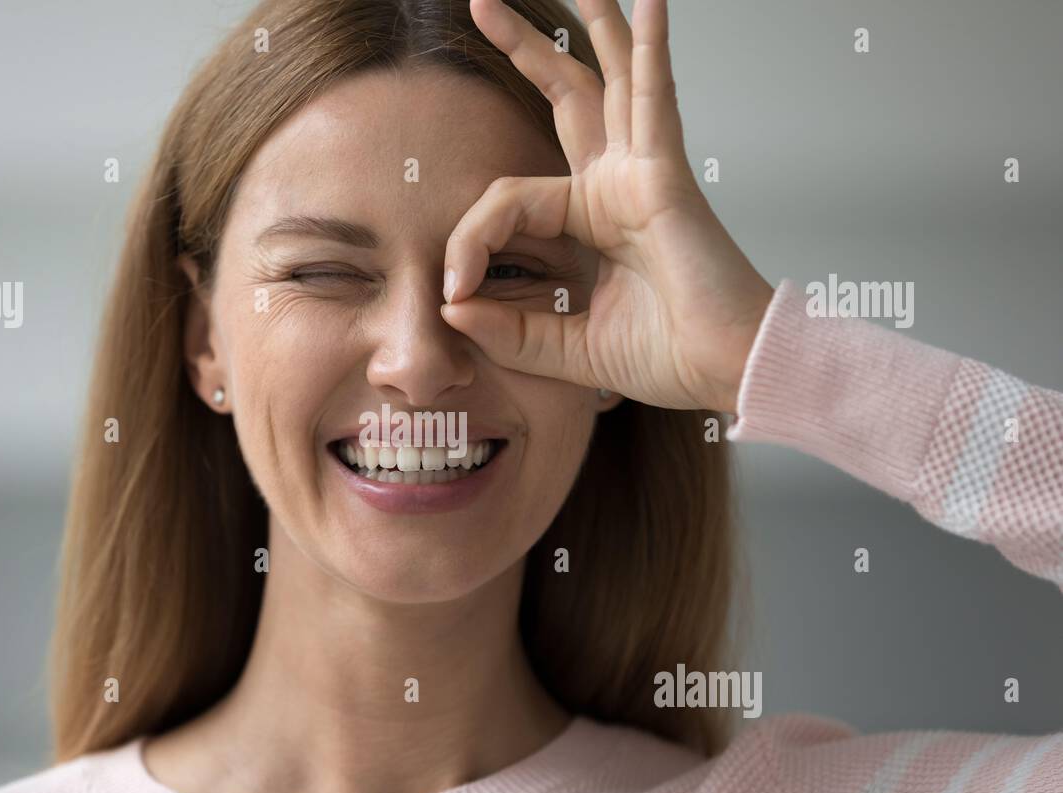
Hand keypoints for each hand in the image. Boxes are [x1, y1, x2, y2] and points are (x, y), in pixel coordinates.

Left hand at [441, 0, 774, 413]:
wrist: (726, 371)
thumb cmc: (669, 356)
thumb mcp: (565, 347)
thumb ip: (510, 330)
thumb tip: (452, 306)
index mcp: (593, 219)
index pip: (508, 198)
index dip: (469, 238)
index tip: (454, 289)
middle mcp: (616, 185)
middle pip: (566, 98)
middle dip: (524, 50)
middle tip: (481, 3)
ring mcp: (642, 173)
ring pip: (608, 80)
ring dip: (592, 26)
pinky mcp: (666, 175)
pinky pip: (654, 99)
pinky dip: (651, 50)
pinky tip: (649, 4)